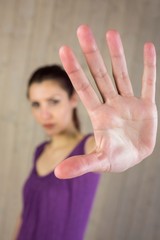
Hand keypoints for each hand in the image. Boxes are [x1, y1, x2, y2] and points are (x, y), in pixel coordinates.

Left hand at [55, 24, 157, 178]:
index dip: (74, 69)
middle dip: (91, 53)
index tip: (64, 49)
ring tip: (110, 32)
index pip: (83, 87)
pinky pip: (148, 83)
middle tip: (82, 29)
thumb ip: (81, 164)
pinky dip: (149, 66)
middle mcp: (111, 103)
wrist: (135, 157)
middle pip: (99, 74)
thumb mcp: (99, 162)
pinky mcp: (147, 105)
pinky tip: (148, 47)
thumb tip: (57, 173)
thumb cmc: (116, 159)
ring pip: (120, 74)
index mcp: (99, 115)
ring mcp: (129, 102)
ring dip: (116, 54)